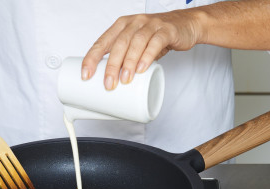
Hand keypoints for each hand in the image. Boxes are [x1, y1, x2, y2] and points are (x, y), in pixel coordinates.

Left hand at [82, 11, 201, 89]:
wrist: (184, 25)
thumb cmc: (155, 37)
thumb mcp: (136, 45)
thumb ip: (124, 59)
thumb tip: (111, 82)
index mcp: (121, 27)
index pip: (101, 42)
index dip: (92, 58)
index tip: (85, 75)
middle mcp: (133, 23)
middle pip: (118, 44)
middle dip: (111, 66)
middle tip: (108, 84)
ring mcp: (150, 25)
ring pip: (135, 43)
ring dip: (128, 63)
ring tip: (125, 80)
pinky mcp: (165, 31)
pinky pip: (155, 43)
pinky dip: (147, 56)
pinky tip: (142, 69)